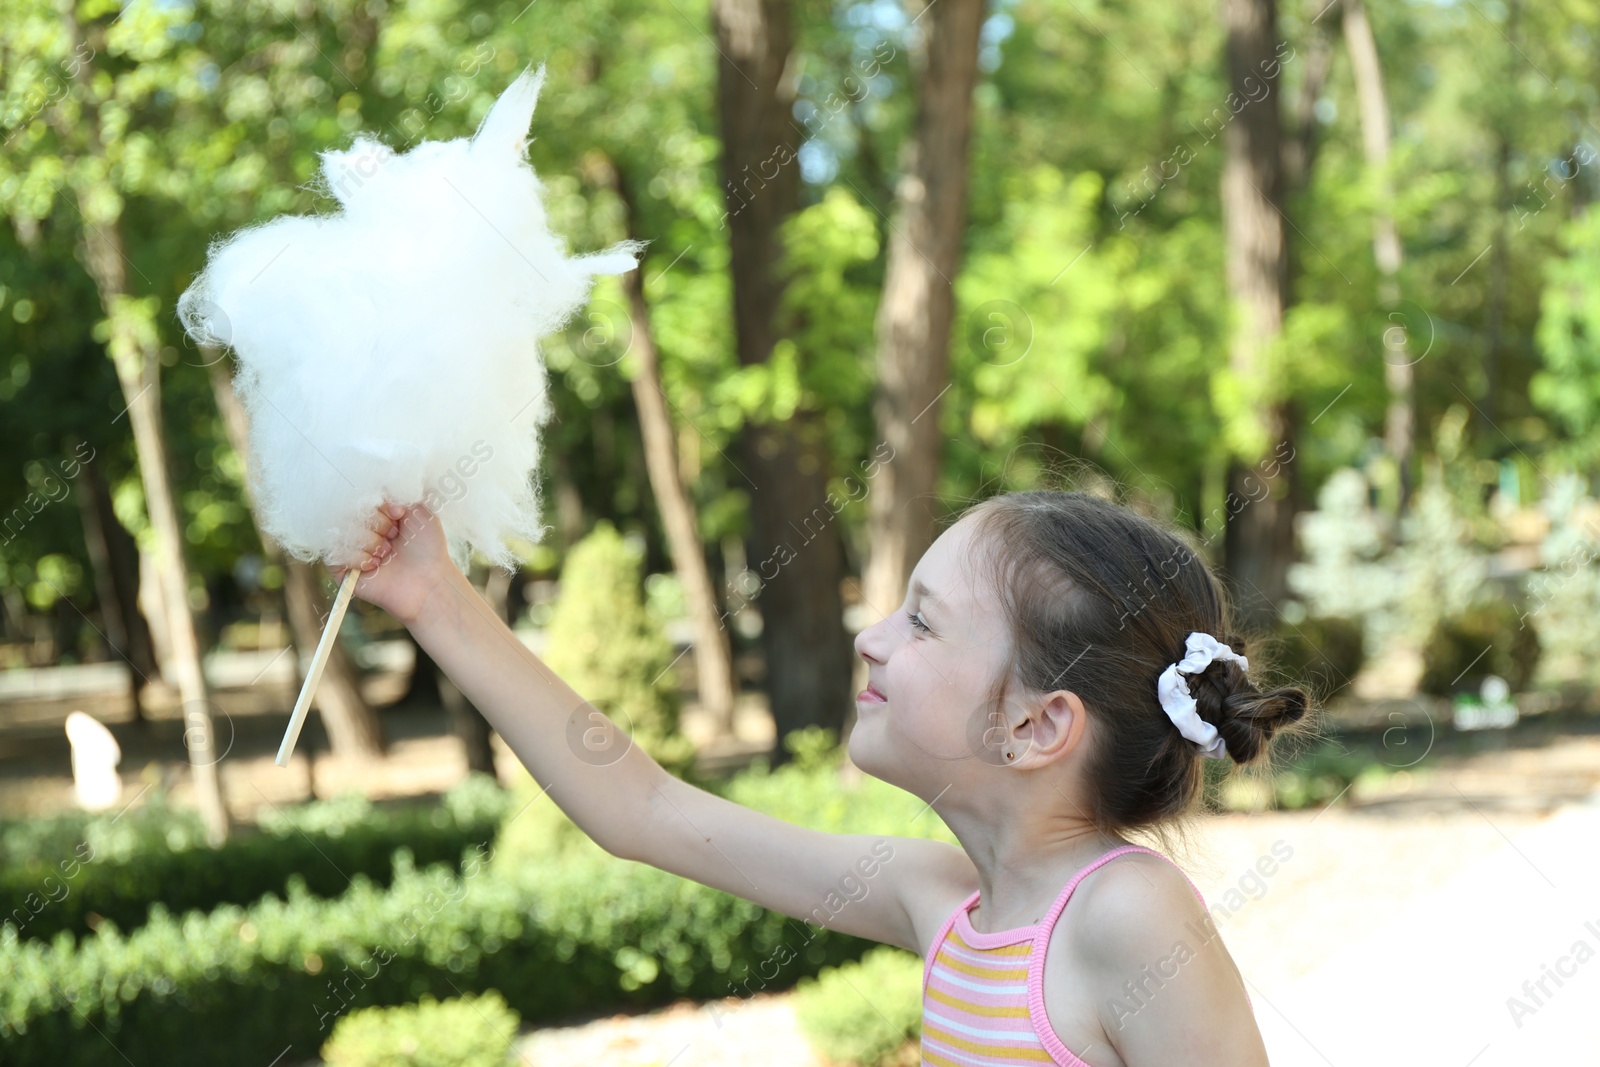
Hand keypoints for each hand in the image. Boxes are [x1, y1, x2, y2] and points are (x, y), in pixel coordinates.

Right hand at [330, 501, 456, 625]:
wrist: (429, 580)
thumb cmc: (427, 545)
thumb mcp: (419, 508)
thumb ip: (397, 490)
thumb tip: (375, 479)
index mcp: (373, 511)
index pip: (359, 494)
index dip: (379, 504)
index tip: (399, 513)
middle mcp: (358, 527)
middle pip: (348, 511)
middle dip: (378, 524)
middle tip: (395, 537)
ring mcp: (347, 547)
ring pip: (342, 531)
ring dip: (371, 542)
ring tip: (387, 553)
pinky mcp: (340, 570)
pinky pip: (335, 553)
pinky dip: (359, 557)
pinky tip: (376, 566)